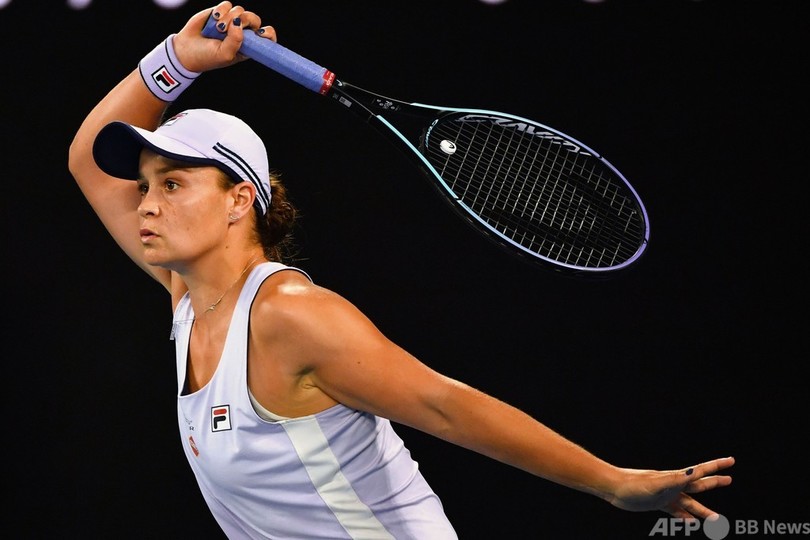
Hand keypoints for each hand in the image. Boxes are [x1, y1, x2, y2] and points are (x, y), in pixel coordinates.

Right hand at [172, 2, 276, 72]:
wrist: (186, 50)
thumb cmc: (208, 57)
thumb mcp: (225, 55)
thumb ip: (235, 41)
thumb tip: (238, 22)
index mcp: (248, 46)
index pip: (267, 38)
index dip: (269, 34)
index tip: (261, 33)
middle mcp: (242, 33)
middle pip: (254, 19)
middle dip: (246, 20)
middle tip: (233, 26)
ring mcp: (231, 21)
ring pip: (240, 10)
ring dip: (229, 18)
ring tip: (218, 28)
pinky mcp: (220, 12)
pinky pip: (227, 4)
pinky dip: (222, 9)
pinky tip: (214, 17)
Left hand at [608, 456, 734, 519]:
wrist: (614, 488)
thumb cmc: (633, 484)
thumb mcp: (656, 482)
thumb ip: (675, 479)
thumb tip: (694, 471)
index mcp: (676, 478)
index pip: (700, 471)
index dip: (716, 466)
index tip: (731, 461)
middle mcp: (674, 485)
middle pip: (699, 484)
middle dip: (714, 482)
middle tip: (730, 479)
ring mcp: (666, 495)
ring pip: (690, 503)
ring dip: (703, 510)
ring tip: (717, 519)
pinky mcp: (657, 503)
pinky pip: (675, 512)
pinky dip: (685, 518)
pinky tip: (691, 524)